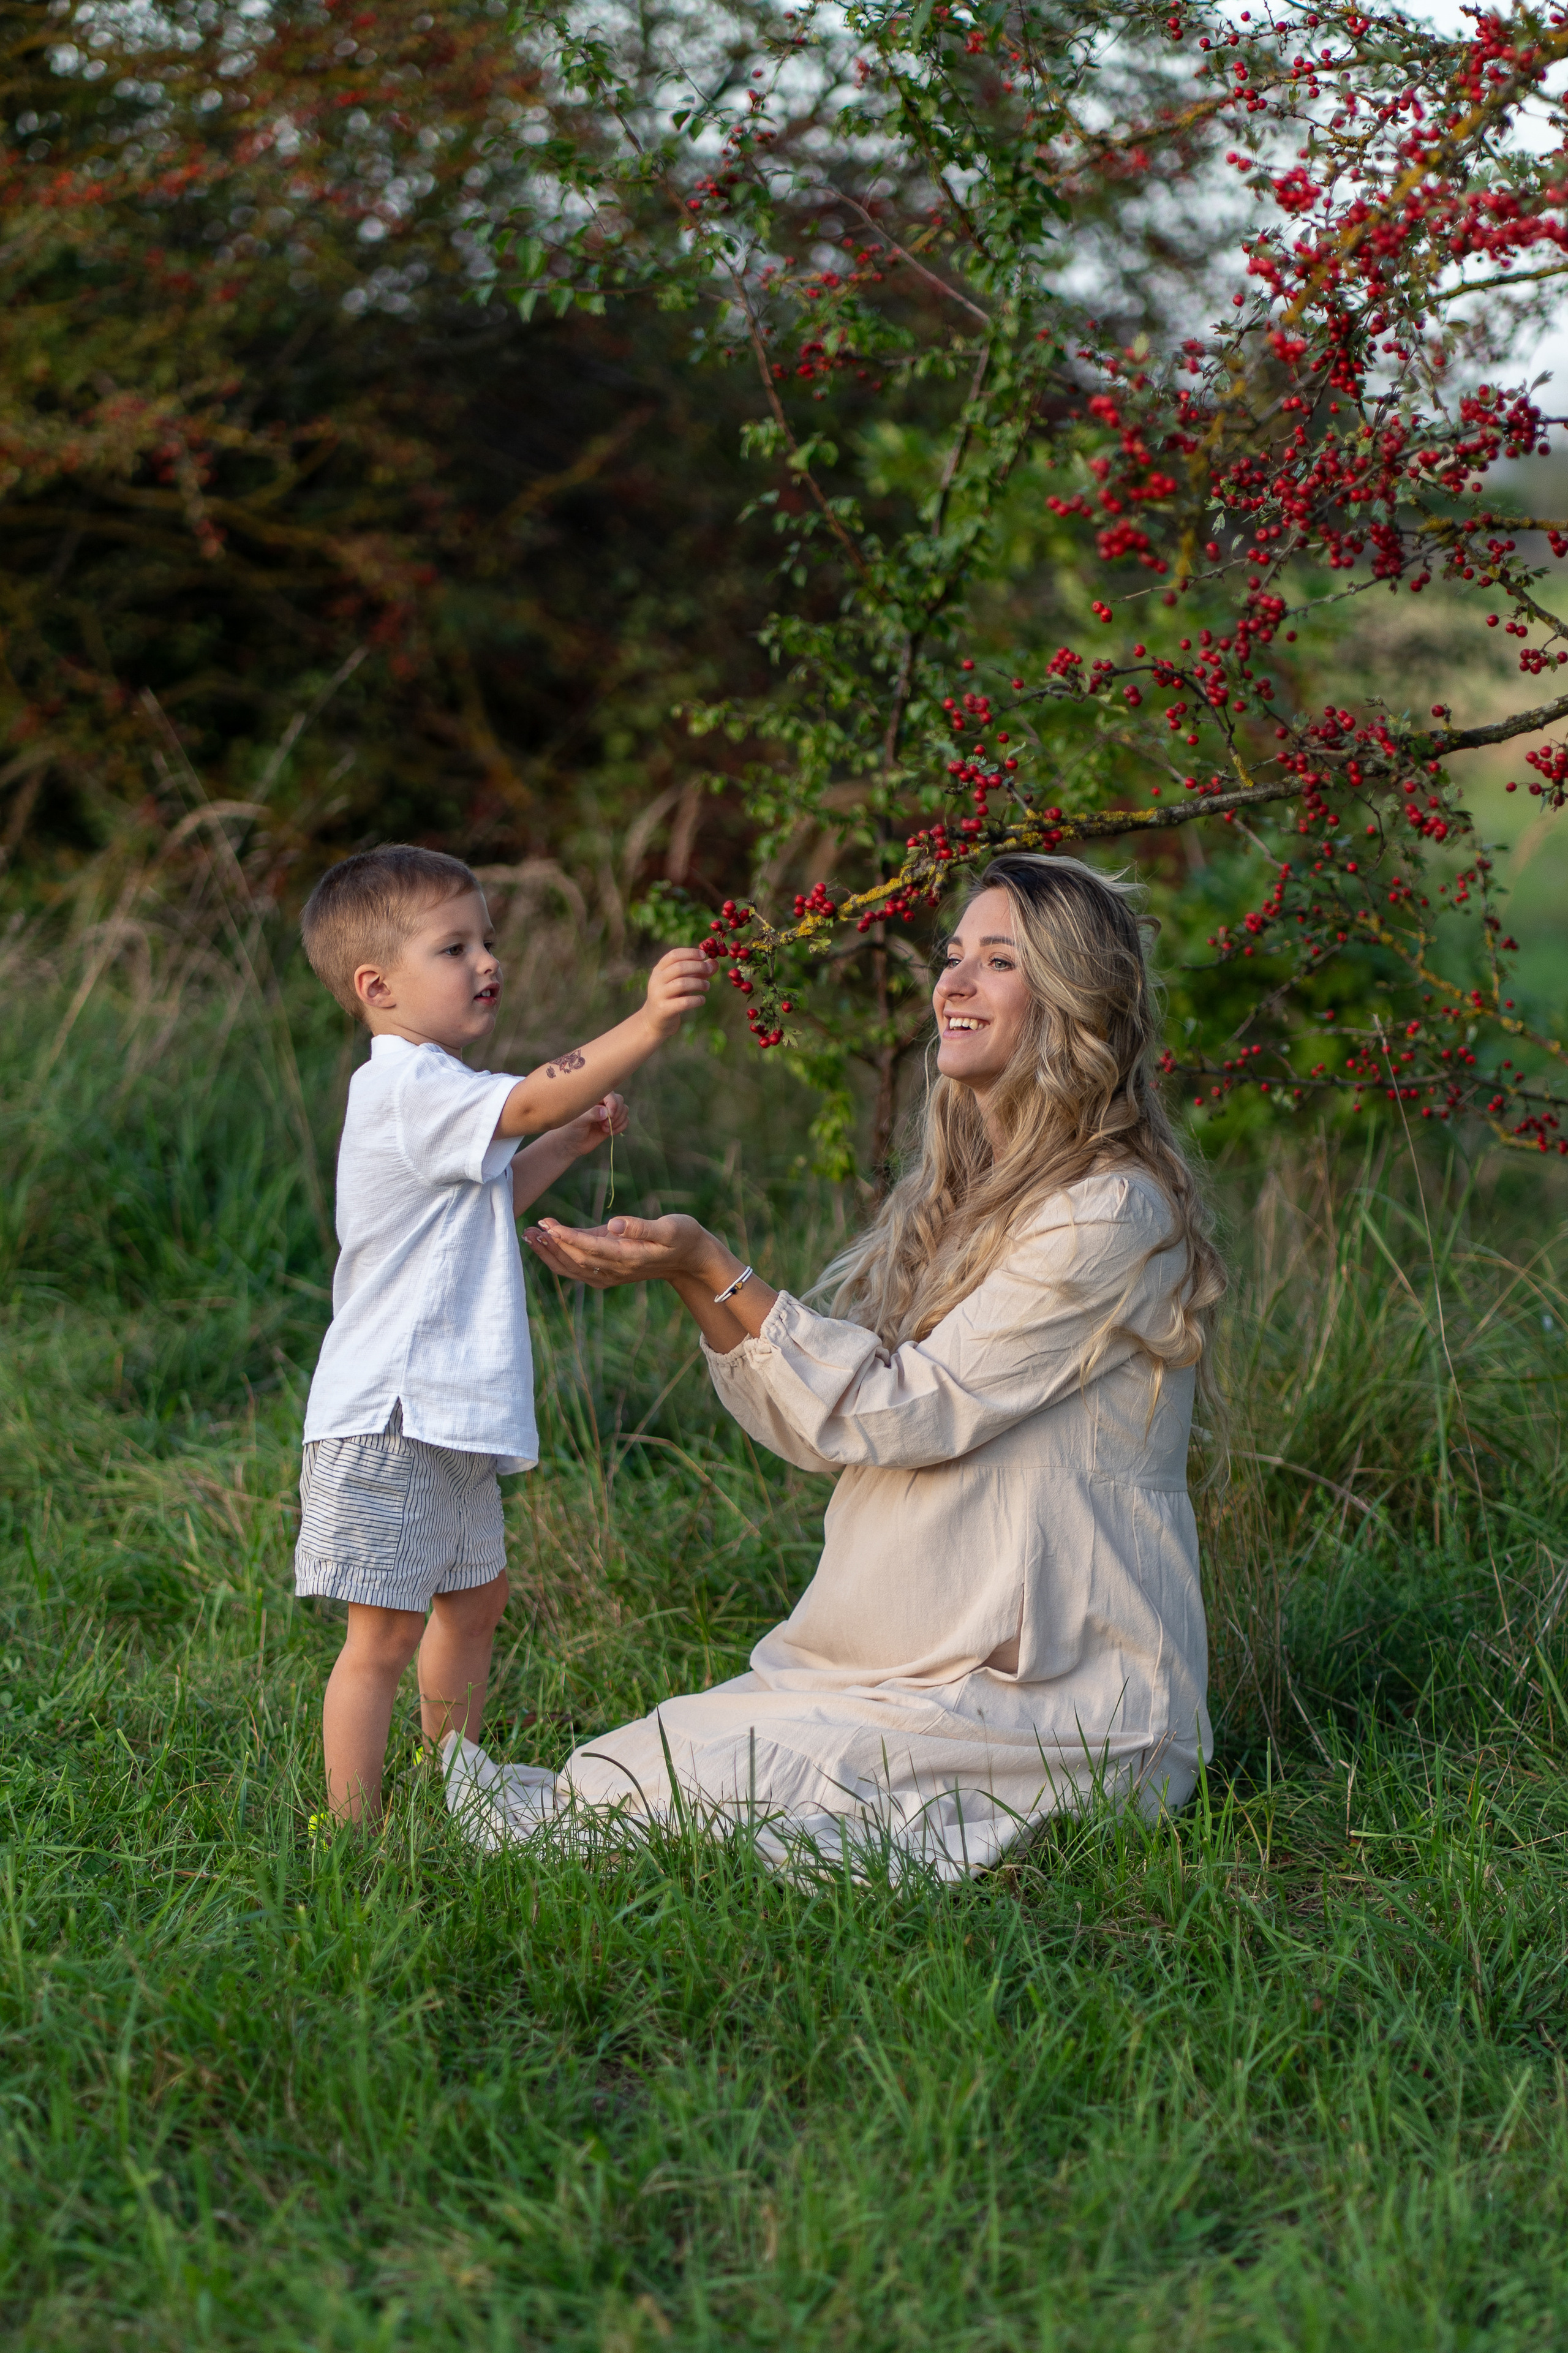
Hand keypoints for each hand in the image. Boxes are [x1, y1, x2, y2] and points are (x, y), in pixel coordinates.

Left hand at [524, 1212, 710, 1288]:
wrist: (690, 1259)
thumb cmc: (683, 1237)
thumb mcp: (671, 1227)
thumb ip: (641, 1226)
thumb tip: (615, 1223)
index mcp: (630, 1257)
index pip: (593, 1248)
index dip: (570, 1238)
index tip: (550, 1226)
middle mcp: (617, 1270)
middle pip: (576, 1260)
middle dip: (552, 1244)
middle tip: (530, 1227)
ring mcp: (611, 1275)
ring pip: (573, 1268)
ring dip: (549, 1253)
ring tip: (530, 1235)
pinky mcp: (607, 1272)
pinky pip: (577, 1269)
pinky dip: (558, 1258)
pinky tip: (545, 1243)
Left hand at [564, 1093, 627, 1156]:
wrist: (571, 1144)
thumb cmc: (570, 1129)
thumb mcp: (578, 1120)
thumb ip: (591, 1114)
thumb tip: (606, 1112)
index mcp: (593, 1097)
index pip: (610, 1093)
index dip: (613, 1104)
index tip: (609, 1115)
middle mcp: (602, 1103)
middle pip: (620, 1101)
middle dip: (616, 1114)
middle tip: (604, 1125)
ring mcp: (608, 1113)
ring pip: (624, 1110)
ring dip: (618, 1121)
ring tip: (605, 1129)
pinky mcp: (613, 1123)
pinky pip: (626, 1120)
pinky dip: (621, 1127)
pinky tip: (610, 1132)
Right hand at [642, 948, 711, 1040]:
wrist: (655, 1021)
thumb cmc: (671, 997)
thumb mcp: (682, 982)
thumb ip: (697, 972)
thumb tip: (715, 962)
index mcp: (659, 970)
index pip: (674, 955)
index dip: (690, 953)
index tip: (703, 955)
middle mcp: (656, 980)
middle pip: (679, 967)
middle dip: (698, 967)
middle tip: (709, 970)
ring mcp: (658, 995)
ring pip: (682, 984)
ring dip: (699, 983)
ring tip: (707, 986)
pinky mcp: (664, 1010)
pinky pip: (683, 1002)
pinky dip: (696, 1000)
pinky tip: (702, 1000)